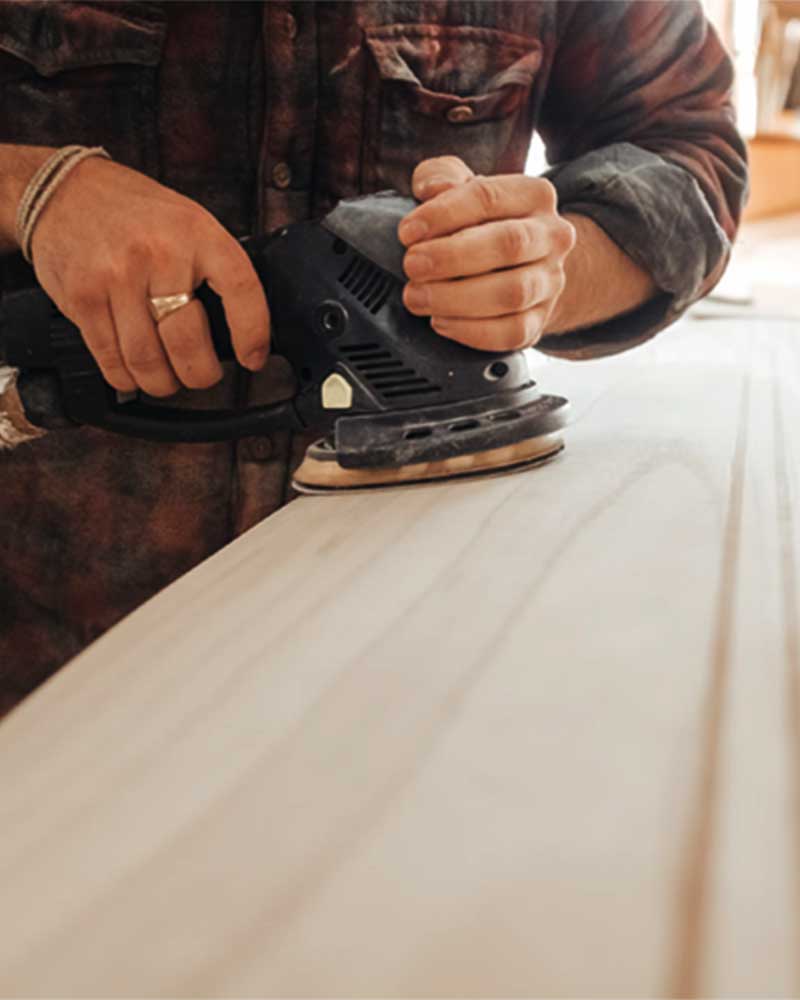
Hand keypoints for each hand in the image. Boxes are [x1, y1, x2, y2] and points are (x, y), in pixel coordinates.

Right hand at [29, 157, 269, 395]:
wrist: (64, 189)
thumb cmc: (133, 212)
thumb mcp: (187, 222)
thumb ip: (211, 267)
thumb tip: (236, 330)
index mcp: (197, 233)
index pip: (241, 290)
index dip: (252, 334)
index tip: (253, 358)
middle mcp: (158, 254)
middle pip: (188, 342)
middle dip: (199, 374)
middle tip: (201, 375)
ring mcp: (117, 276)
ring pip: (147, 360)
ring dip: (161, 382)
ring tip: (166, 379)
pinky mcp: (83, 297)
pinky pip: (110, 358)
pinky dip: (126, 377)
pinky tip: (133, 372)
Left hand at [397, 156, 575, 351]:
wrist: (524, 266)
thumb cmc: (483, 223)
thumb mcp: (462, 187)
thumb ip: (441, 176)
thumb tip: (431, 189)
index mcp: (534, 195)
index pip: (488, 197)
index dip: (442, 214)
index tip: (406, 232)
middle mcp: (552, 236)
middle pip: (508, 244)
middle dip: (451, 257)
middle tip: (411, 265)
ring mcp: (550, 281)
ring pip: (512, 293)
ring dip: (455, 298)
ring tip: (417, 297)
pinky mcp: (540, 320)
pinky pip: (511, 333)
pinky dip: (470, 331)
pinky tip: (440, 321)